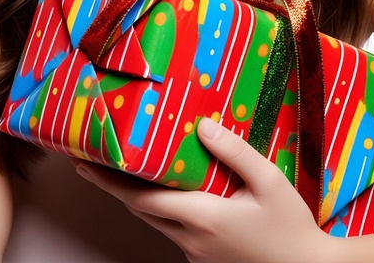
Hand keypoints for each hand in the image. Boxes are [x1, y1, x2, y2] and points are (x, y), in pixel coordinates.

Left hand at [73, 118, 334, 262]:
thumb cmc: (291, 227)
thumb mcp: (269, 182)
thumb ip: (234, 151)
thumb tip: (201, 125)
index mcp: (203, 217)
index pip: (141, 199)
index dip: (109, 181)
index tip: (83, 164)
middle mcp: (192, 238)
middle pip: (141, 210)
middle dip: (113, 186)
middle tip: (89, 162)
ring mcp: (197, 252)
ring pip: (157, 220)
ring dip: (137, 197)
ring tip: (124, 168)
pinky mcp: (207, 258)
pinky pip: (176, 229)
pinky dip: (163, 208)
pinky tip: (168, 189)